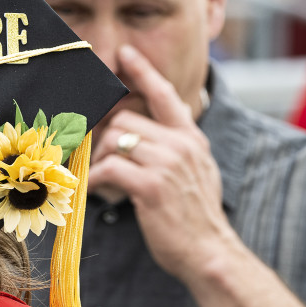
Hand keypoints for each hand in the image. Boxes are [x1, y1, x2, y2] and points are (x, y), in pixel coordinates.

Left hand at [88, 45, 240, 286]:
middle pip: (125, 120)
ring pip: (114, 140)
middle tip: (101, 164)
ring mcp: (168, 163)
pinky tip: (97, 192)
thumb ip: (175, 150)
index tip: (126, 54)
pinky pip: (108, 168)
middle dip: (105, 141)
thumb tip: (140, 138)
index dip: (144, 72)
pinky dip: (96, 180)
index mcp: (192, 139)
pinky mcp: (151, 185)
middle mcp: (182, 144)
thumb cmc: (194, 218)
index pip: (166, 95)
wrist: (209, 252)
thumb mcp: (196, 173)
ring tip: (104, 181)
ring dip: (100, 161)